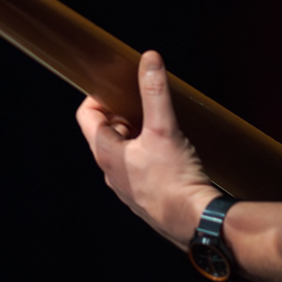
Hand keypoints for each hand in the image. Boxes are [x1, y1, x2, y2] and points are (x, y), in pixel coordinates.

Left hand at [76, 50, 221, 248]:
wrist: (194, 221)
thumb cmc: (174, 179)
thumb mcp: (164, 128)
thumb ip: (155, 92)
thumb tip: (148, 60)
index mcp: (106, 153)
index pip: (86, 116)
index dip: (98, 97)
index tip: (118, 87)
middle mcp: (110, 172)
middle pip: (106, 133)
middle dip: (124, 114)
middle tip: (144, 104)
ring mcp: (126, 187)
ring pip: (124, 152)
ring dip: (137, 136)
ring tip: (160, 127)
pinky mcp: (144, 197)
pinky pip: (139, 169)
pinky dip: (148, 155)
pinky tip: (171, 153)